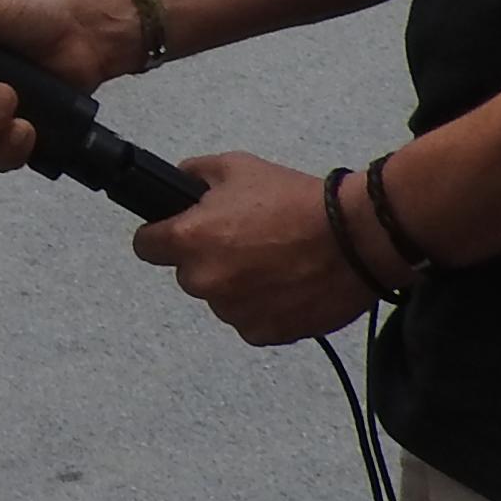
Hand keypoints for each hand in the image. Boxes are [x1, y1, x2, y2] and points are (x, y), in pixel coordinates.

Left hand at [132, 152, 378, 344]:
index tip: (175, 233)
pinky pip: (249, 320)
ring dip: (236, 285)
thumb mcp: (237, 167)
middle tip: (244, 240)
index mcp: (189, 240)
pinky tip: (286, 283)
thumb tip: (178, 181)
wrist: (355, 238)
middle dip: (207, 259)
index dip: (160, 236)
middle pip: (188, 273)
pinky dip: (263, 306)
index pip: (145, 246)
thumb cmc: (296, 201)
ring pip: (220, 299)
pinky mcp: (264, 333)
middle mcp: (204, 281)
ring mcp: (233, 312)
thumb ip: (195, 174)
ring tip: (273, 261)